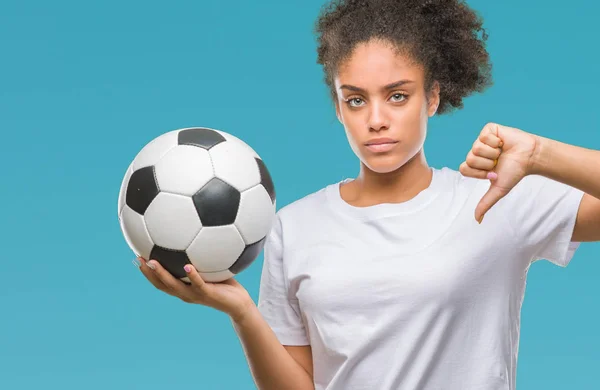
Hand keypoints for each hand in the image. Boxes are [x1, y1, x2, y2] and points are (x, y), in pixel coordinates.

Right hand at [136, 257, 254, 322]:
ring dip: (162, 274)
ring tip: (153, 262)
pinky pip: (198, 284)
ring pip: (174, 286)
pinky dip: (192, 275)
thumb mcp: (210, 269)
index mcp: (183, 288)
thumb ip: (202, 256)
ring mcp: (195, 295)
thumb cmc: (224, 284)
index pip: (160, 282)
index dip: (147, 272)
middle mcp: (185, 293)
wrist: (238, 303)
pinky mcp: (208, 294)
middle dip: (148, 273)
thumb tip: (197, 235)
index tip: (137, 258)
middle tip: (138, 259)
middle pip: (161, 284)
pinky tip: (187, 265)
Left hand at [459, 122, 538, 222]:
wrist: (530, 157)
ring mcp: (481, 140)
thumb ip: (486, 203)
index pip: (464, 169)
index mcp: (474, 165)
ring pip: (476, 147)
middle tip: (498, 161)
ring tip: (502, 152)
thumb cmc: (514, 172)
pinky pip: (484, 136)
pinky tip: (503, 143)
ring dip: (493, 153)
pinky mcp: (488, 129)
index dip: (479, 172)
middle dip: (487, 163)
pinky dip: (496, 141)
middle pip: (469, 158)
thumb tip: (477, 220)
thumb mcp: (499, 189)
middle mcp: (475, 152)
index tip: (492, 173)